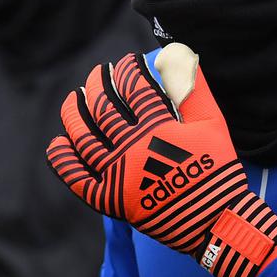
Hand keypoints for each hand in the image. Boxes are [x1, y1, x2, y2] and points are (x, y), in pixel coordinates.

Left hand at [46, 43, 276, 276]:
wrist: (217, 221)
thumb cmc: (218, 170)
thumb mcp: (212, 124)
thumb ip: (193, 89)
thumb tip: (178, 54)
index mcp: (156, 128)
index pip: (133, 87)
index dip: (126, 68)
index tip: (125, 61)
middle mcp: (131, 149)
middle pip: (102, 108)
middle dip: (97, 84)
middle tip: (97, 74)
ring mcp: (117, 175)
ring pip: (84, 138)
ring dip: (74, 115)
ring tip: (73, 99)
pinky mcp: (111, 200)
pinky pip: (78, 179)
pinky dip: (64, 161)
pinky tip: (58, 144)